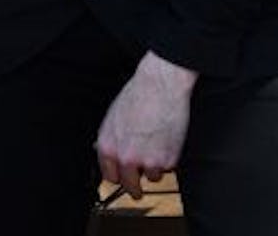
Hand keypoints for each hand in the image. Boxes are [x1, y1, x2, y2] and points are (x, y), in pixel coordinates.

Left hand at [95, 52, 196, 198]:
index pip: (109, 176)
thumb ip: (112, 140)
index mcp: (108, 146)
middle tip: (138, 190)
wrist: (160, 86)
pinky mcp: (168, 160)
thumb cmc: (137, 96)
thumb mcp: (113, 118)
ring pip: (152, 177)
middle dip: (135, 188)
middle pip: (130, 186)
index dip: (117, 177)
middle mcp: (125, 157)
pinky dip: (169, 159)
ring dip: (155, 167)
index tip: (122, 179)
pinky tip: (166, 140)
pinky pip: (168, 168)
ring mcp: (148, 161)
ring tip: (157, 145)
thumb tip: (110, 154)